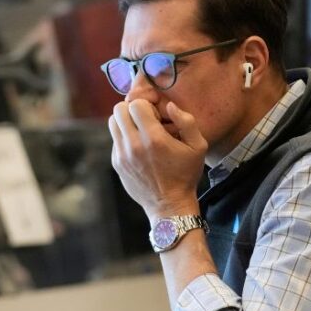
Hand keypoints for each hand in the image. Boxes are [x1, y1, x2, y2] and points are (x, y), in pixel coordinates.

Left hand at [108, 100, 206, 216]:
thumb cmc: (186, 175)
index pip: (136, 104)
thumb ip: (187, 122)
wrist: (169, 205)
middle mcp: (134, 145)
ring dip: (125, 121)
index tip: (156, 116)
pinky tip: (138, 148)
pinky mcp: (117, 163)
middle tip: (145, 120)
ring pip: (112, 123)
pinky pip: (115, 139)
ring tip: (139, 131)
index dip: (147, 105)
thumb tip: (170, 106)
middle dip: (132, 110)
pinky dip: (124, 137)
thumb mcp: (198, 147)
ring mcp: (122, 155)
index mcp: (154, 139)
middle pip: (119, 110)